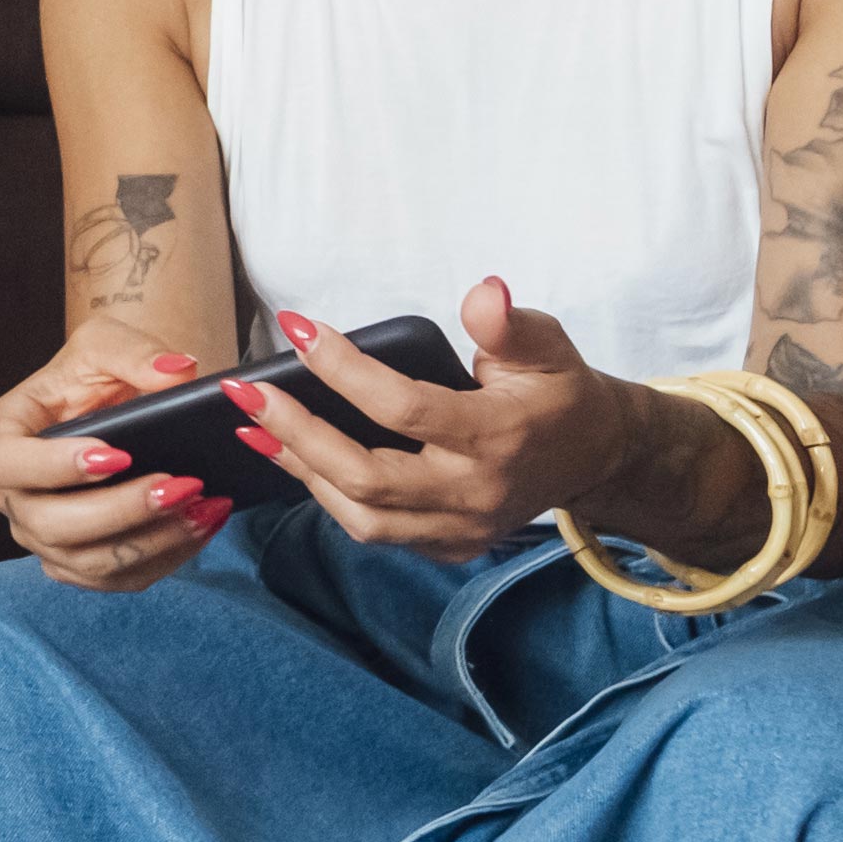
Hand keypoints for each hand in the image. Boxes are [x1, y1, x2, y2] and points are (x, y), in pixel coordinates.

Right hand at [0, 317, 222, 591]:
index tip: (118, 455)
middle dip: (119, 510)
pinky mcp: (78, 562)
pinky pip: (117, 579)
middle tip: (180, 485)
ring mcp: (41, 536)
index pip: (5, 463)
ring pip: (86, 561)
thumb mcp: (108, 342)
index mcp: (4, 433)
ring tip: (203, 506)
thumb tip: (177, 372)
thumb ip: (136, 352)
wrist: (115, 406)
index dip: (54, 467)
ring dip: (151, 540)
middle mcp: (12, 494)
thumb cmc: (97, 373)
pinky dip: (164, 558)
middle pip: (48, 524)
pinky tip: (202, 526)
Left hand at [223, 281, 634, 564]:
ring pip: (361, 516)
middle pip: (366, 477)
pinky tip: (294, 457)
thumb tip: (482, 292)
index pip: (403, 408)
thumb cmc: (558, 391)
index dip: (343, 369)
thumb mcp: (547, 344)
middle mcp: (474, 493)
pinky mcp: (449, 548)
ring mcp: (460, 530)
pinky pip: (374, 531)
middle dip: (296, 432)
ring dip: (301, 469)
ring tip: (254, 427)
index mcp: (497, 436)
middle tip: (246, 393)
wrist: (596, 457)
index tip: (297, 328)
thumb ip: (508, 324)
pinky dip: (328, 495)